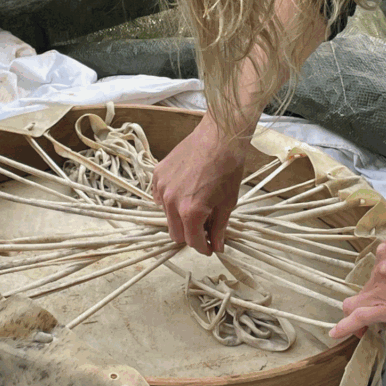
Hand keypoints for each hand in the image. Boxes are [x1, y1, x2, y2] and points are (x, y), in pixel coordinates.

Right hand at [152, 115, 249, 254]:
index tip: (210, 248)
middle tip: (204, 230)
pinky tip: (183, 193)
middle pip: (175, 233)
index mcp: (191, 212)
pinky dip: (169, 201)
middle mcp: (171, 202)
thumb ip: (219, 228)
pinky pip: (159, 197)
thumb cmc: (228, 169)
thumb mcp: (228, 203)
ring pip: (167, 216)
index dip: (203, 248)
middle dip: (190, 235)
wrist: (219, 137)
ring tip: (195, 205)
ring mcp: (161, 188)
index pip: (192, 241)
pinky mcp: (157, 175)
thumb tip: (217, 247)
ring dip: (180, 217)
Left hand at [329, 241, 385, 338]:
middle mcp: (382, 266)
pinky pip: (358, 317)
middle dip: (366, 306)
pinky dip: (345, 327)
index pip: (373, 274)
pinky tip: (336, 334)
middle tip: (370, 321)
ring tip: (360, 331)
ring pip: (356, 305)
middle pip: (364, 291)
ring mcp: (383, 285)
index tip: (376, 300)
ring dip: (356, 319)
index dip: (373, 291)